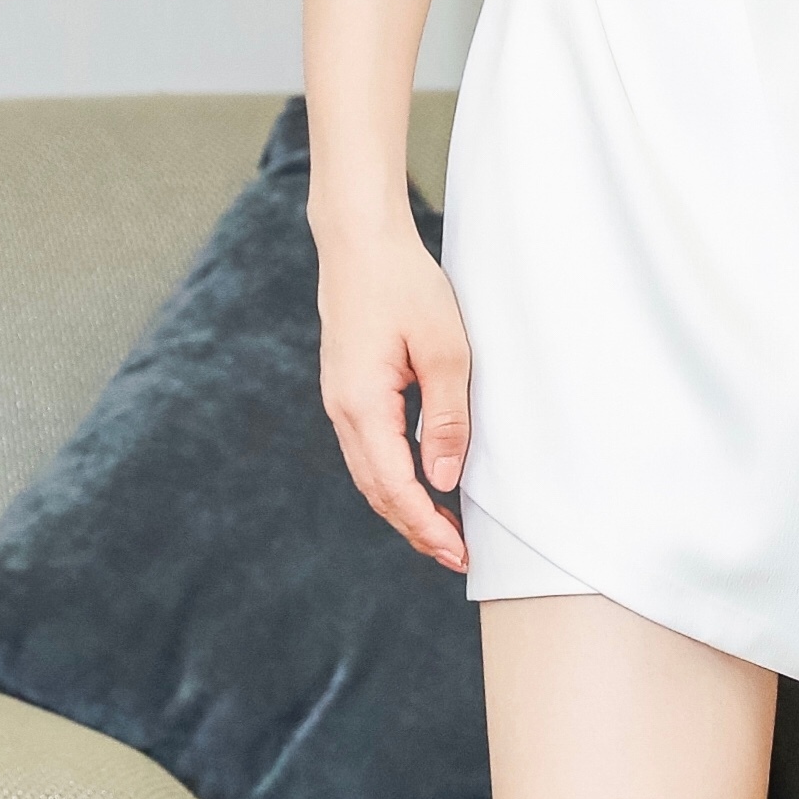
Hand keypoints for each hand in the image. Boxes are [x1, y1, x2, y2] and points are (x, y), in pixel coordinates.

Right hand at [315, 219, 472, 570]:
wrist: (360, 243)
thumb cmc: (404, 286)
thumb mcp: (445, 349)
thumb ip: (446, 417)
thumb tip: (445, 479)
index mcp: (362, 404)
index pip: (395, 486)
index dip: (427, 525)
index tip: (457, 553)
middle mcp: (342, 411)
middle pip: (378, 491)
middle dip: (417, 528)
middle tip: (458, 556)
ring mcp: (340, 402)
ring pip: (371, 475)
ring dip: (406, 507)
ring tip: (445, 531)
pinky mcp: (348, 392)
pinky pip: (369, 452)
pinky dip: (395, 479)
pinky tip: (423, 484)